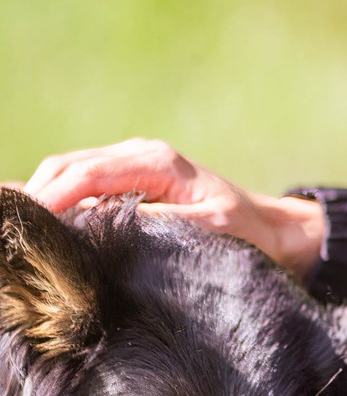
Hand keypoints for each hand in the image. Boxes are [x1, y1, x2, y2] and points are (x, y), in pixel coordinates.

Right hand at [24, 139, 324, 278]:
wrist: (271, 231)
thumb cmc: (247, 233)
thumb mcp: (210, 229)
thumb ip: (162, 224)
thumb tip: (110, 224)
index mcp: (154, 162)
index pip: (85, 174)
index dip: (52, 200)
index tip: (31, 230)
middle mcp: (137, 157)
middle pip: (66, 169)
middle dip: (37, 199)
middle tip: (16, 238)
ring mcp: (131, 169)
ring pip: (69, 177)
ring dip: (44, 202)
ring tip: (23, 237)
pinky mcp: (131, 187)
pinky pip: (83, 190)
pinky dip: (59, 205)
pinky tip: (44, 230)